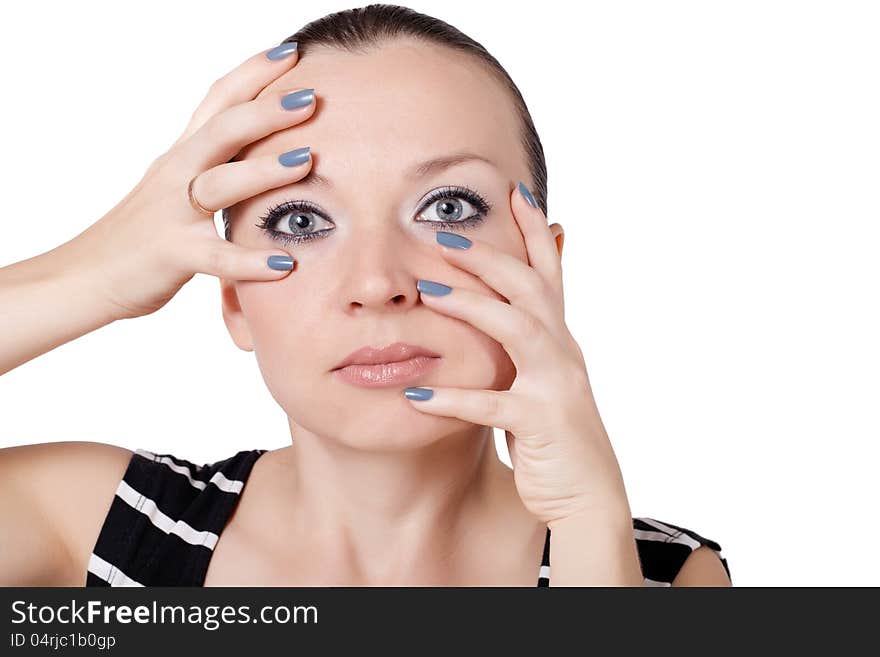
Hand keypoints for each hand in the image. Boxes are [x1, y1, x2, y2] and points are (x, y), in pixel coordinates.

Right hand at [61, 43, 315, 320]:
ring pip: (219, 184)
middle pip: (222, 130)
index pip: (219, 103)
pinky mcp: (171, 254)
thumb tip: (257, 146)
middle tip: (310, 96)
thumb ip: (212, 165)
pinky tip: (286, 262)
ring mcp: (172, 213)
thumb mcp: (176, 186)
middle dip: (265, 110)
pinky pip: (216, 257)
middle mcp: (176, 174)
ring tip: (307, 160)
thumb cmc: (141, 232)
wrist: (86, 275)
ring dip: (263, 170)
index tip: (292, 51)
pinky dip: (250, 261)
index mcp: (182, 155)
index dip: (253, 74)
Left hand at [405, 183, 630, 527]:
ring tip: (427, 291)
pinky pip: (494, 404)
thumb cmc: (556, 436)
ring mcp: (557, 385)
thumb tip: (506, 316)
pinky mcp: (543, 423)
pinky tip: (417, 394)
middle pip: (530, 287)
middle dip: (491, 256)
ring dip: (473, 306)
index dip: (536, 231)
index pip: (550, 273)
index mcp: (560, 341)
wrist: (587, 495)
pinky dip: (454, 398)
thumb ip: (527, 348)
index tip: (517, 190)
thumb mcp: (544, 382)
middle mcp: (564, 353)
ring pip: (518, 329)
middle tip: (444, 234)